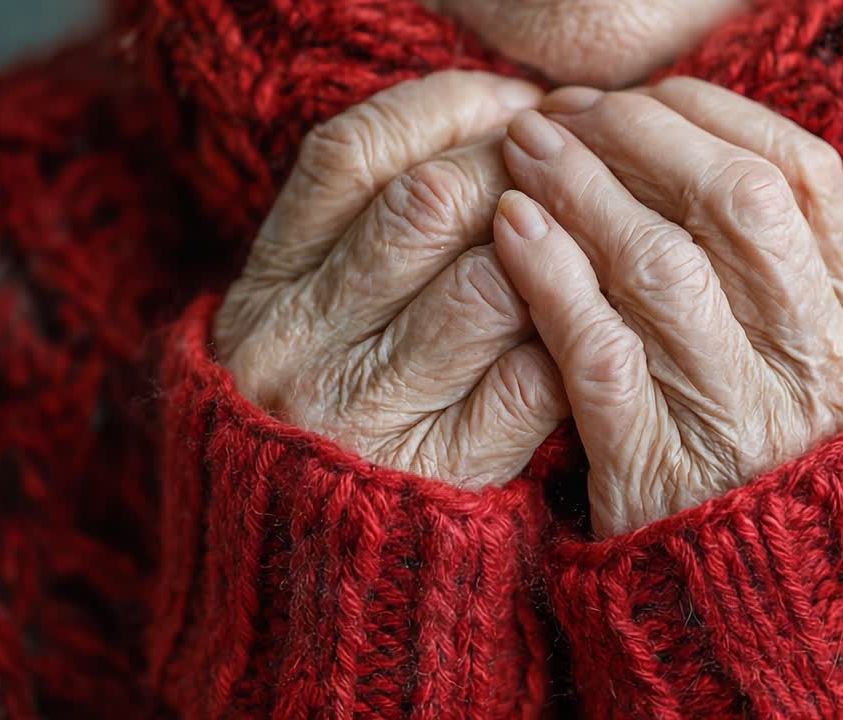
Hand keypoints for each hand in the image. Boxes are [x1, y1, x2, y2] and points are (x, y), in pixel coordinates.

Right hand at [215, 71, 568, 490]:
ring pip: (492, 286)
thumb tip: (488, 126)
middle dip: (516, 172)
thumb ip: (360, 234)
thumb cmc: (319, 425)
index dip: (447, 110)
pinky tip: (578, 329)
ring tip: (577, 249)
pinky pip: (531, 380)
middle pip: (430, 205)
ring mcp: (370, 416)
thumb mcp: (302, 324)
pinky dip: (568, 340)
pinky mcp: (443, 475)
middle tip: (564, 173)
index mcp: (264, 294)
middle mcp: (303, 347)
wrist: (301, 579)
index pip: (350, 154)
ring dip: (554, 256)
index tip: (511, 104)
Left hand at [493, 78, 842, 534]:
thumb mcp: (820, 382)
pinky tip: (512, 231)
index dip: (717, 117)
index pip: (805, 178)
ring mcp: (738, 416)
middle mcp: (811, 363)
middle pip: (737, 201)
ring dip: (585, 190)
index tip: (647, 97)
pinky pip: (602, 352)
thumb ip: (790, 287)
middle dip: (642, 135)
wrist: (781, 626)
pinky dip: (553, 279)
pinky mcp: (658, 469)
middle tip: (568, 111)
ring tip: (525, 150)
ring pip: (664, 264)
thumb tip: (717, 166)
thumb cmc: (783, 483)